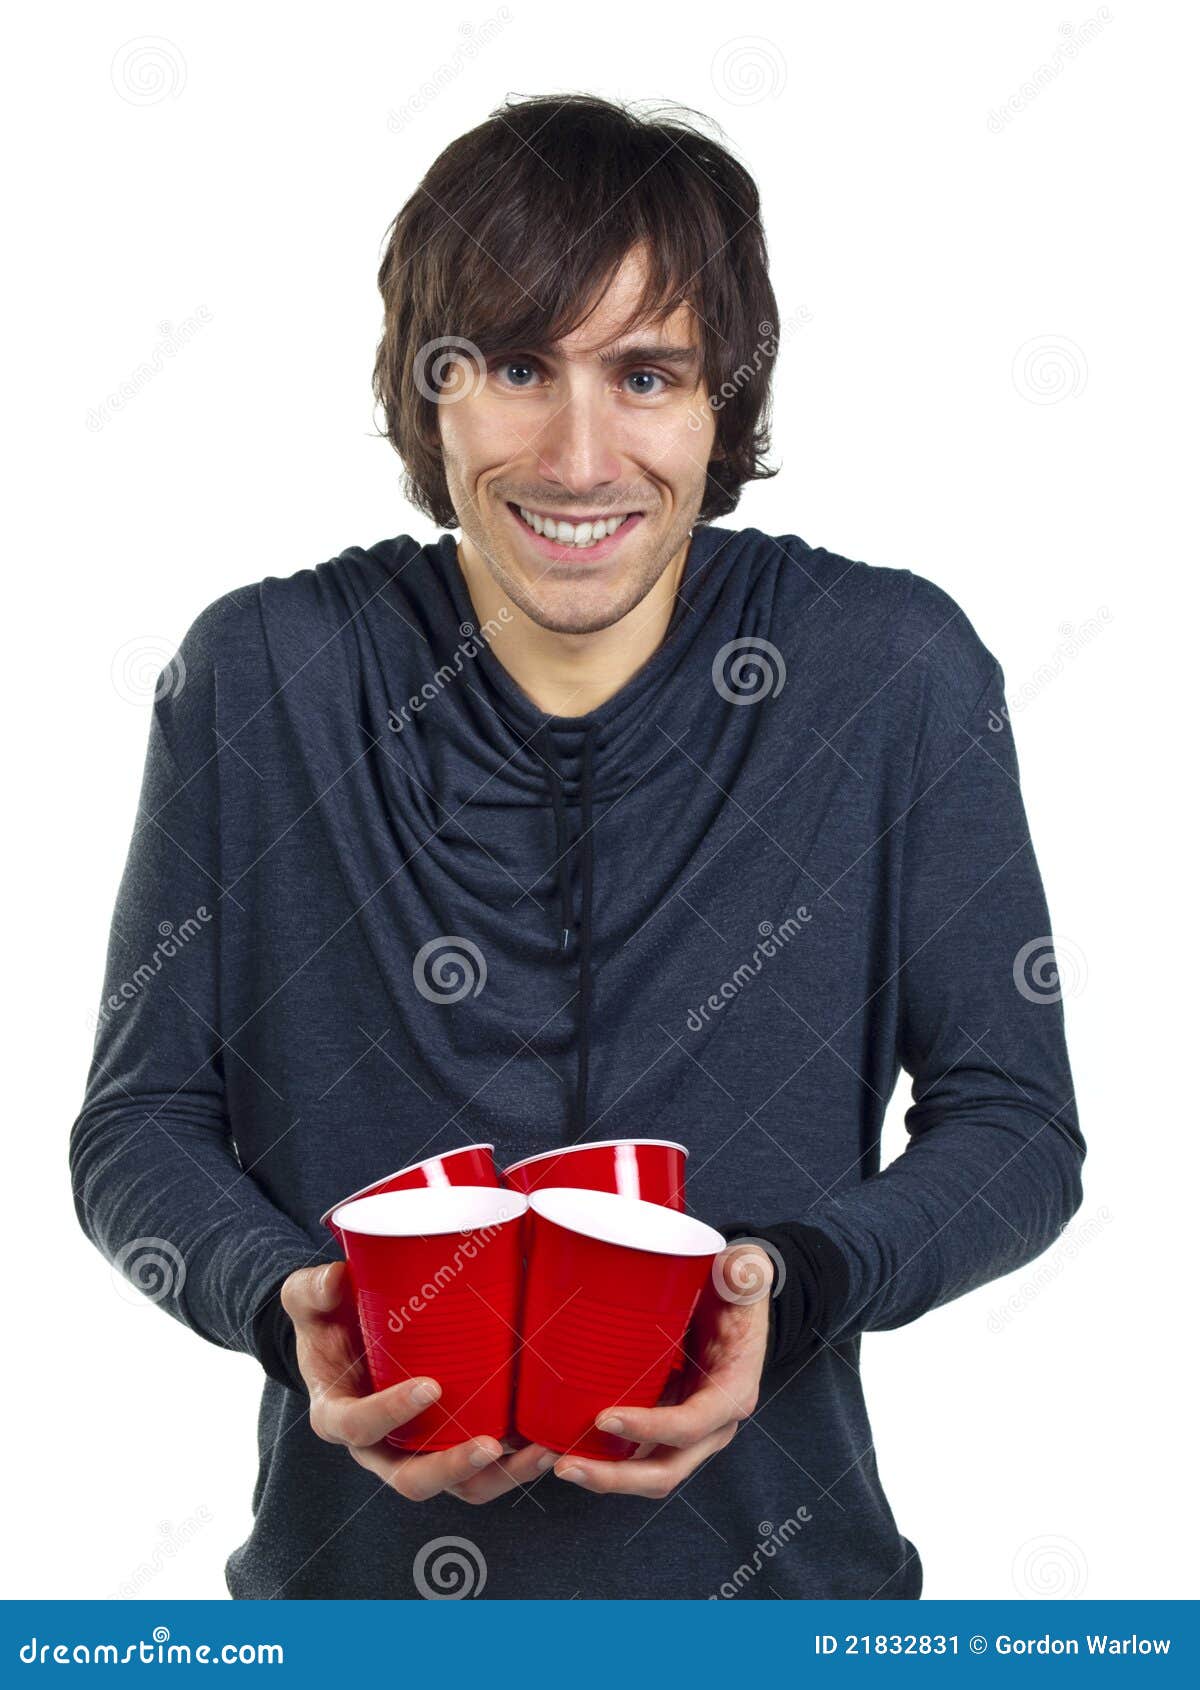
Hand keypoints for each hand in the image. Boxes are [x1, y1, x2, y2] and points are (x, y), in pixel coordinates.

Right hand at [280, 1261, 554, 1503]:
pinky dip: (516, 1463)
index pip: (359, 1427)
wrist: (346, 1333)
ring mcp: (415, 1452)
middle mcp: (376, 1447)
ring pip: (457, 1487)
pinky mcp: (448, 1443)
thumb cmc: (328, 1318)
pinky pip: (481, 1470)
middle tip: (492, 1443)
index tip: (430, 1386)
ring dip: (500, 1477)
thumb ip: (313, 1289)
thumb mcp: (308, 1300)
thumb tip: (337, 1279)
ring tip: (542, 1450)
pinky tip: (549, 1441)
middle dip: (453, 1467)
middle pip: (412, 1479)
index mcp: (337, 1415)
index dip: (391, 1412)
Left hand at [550, 1241, 773, 1497]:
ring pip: (647, 1473)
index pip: (690, 1425)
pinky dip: (603, 1458)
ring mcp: (689, 1431)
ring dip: (604, 1476)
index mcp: (732, 1392)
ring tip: (556, 1463)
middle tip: (566, 1465)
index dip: (649, 1427)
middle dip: (615, 1477)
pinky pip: (636, 1454)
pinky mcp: (666, 1425)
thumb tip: (735, 1270)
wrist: (733, 1304)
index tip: (604, 1417)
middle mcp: (713, 1424)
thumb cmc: (734, 1291)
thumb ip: (743, 1272)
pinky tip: (565, 1447)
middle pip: (665, 1470)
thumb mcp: (743, 1276)